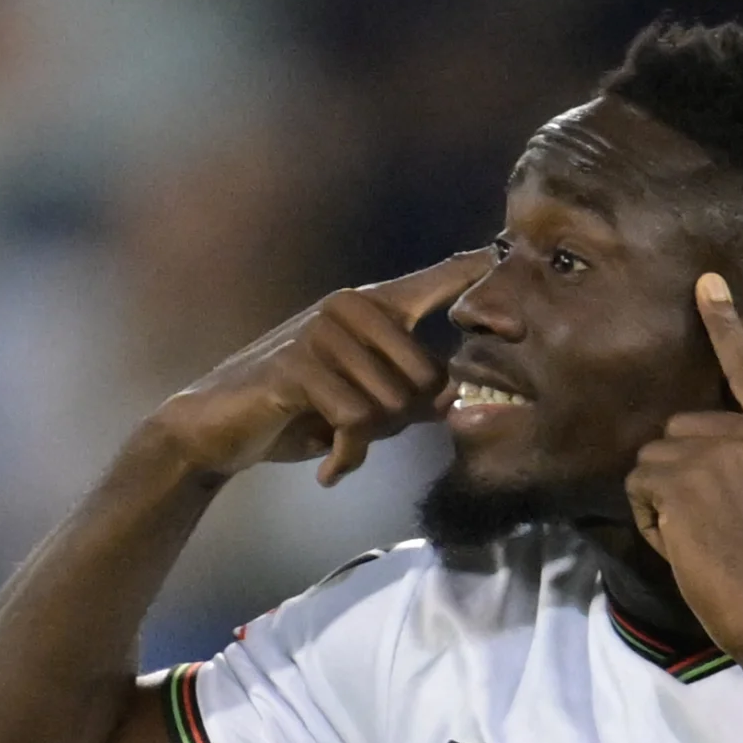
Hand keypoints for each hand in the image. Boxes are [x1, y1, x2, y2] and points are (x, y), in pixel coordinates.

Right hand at [146, 249, 490, 483]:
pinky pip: (356, 418)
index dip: (485, 278)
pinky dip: (347, 455)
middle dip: (403, 419)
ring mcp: (322, 330)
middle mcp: (351, 305)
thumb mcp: (369, 400)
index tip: (521, 277)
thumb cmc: (302, 410)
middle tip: (362, 430)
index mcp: (375, 305)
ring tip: (337, 438)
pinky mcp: (298, 364)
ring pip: (392, 403)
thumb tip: (458, 397)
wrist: (221, 427)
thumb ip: (413, 393)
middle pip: (426, 375)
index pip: (442, 278)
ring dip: (370, 439)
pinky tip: (329, 466)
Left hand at [629, 272, 742, 660]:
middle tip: (714, 523)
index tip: (706, 284)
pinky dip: (649, 519)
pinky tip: (683, 545)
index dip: (725, 326)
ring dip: (663, 500)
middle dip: (683, 475)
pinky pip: (639, 487)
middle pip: (683, 431)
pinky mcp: (680, 482)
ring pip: (654, 460)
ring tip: (699, 537)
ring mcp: (716, 455)